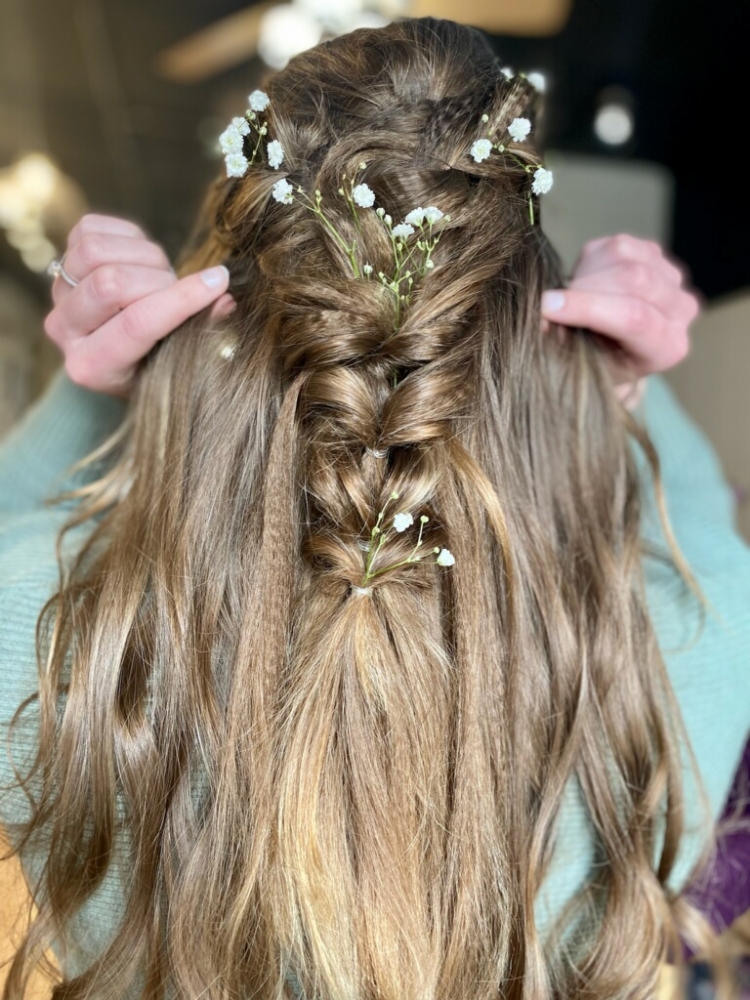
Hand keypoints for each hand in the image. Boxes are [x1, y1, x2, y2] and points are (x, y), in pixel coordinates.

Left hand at [44, 214, 234, 397]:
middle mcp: (64, 332)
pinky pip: (90, 229)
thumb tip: (225, 301)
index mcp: (94, 368)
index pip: (136, 325)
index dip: (181, 300)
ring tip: (160, 276)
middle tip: (177, 288)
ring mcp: (57, 294)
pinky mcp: (60, 261)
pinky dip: (127, 236)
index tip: (219, 281)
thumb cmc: (155, 363)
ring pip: (95, 251)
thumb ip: (200, 332)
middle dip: (160, 279)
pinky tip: (141, 258)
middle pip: (111, 282)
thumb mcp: (177, 361)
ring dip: (144, 256)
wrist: (117, 352)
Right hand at [541, 234, 700, 406]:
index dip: (588, 308)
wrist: (610, 351)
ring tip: (572, 295)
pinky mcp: (654, 253)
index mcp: (667, 347)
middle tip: (552, 303)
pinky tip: (585, 281)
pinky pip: (618, 245)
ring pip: (625, 257)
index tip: (547, 307)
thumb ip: (567, 345)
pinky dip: (590, 261)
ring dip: (585, 274)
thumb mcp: (581, 368)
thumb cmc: (595, 365)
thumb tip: (541, 317)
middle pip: (634, 280)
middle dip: (583, 288)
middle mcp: (681, 311)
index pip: (634, 318)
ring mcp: (671, 277)